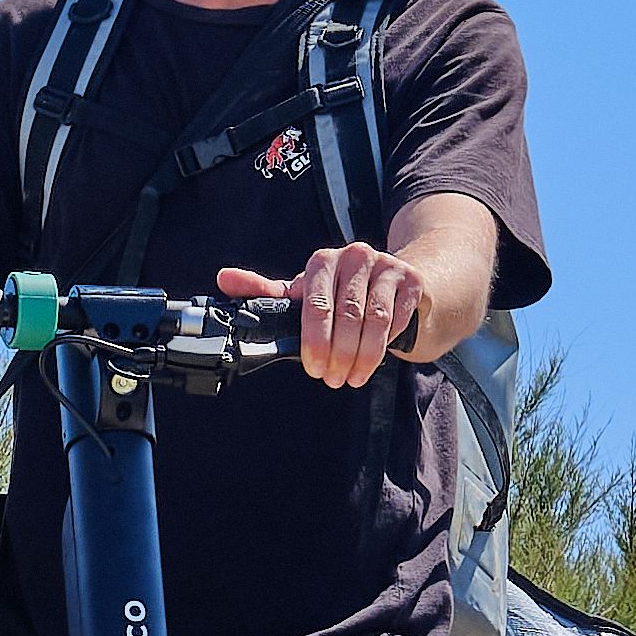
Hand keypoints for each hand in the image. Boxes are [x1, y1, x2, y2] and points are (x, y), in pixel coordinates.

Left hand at [220, 244, 426, 390]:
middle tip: (333, 379)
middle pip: (346, 316)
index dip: (314, 342)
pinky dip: (388, 343)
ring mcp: (386, 266)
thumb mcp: (305, 296)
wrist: (396, 286)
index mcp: (322, 262)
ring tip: (353, 377)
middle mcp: (354, 256)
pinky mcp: (412, 280)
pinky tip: (376, 358)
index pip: (315, 306)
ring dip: (363, 356)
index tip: (313, 369)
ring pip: (374, 321)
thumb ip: (266, 293)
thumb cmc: (343, 295)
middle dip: (339, 355)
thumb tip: (224, 279)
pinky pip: (397, 319)